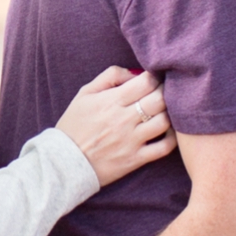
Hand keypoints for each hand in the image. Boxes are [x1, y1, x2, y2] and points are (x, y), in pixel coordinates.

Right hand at [55, 66, 176, 187]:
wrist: (63, 162)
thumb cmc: (74, 125)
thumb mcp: (84, 94)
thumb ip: (109, 76)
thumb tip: (134, 73)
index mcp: (111, 101)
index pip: (146, 82)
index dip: (154, 77)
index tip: (152, 81)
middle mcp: (123, 119)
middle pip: (160, 99)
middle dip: (165, 93)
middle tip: (161, 95)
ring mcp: (131, 141)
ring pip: (165, 122)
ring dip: (169, 114)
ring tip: (163, 113)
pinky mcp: (135, 159)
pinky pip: (164, 148)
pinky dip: (172, 138)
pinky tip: (167, 132)